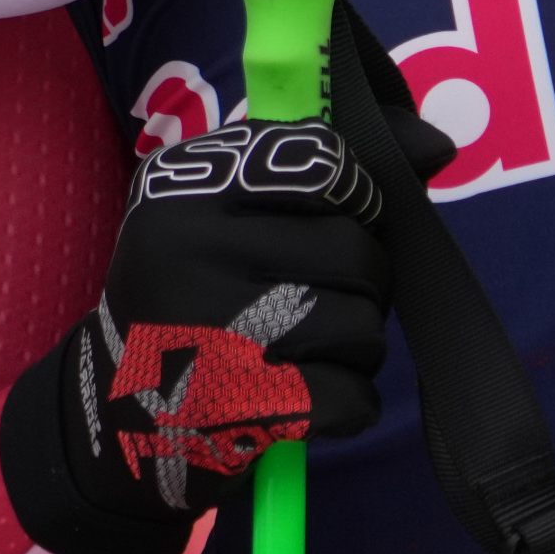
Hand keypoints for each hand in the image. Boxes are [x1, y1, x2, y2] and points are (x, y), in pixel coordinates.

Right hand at [0, 119, 394, 553]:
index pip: (318, 157)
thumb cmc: (193, 291)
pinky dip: (348, 400)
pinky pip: (354, 395)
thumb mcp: (225, 209)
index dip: (353, 193)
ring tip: (308, 346)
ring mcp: (209, 324)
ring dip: (356, 343)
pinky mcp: (237, 405)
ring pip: (361, 324)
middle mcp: (186, 242)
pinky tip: (307, 394)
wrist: (116, 410)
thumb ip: (322, 169)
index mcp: (180, 181)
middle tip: (322, 296)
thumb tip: (438, 144)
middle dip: (362, 280)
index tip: (334, 219)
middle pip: (354, 248)